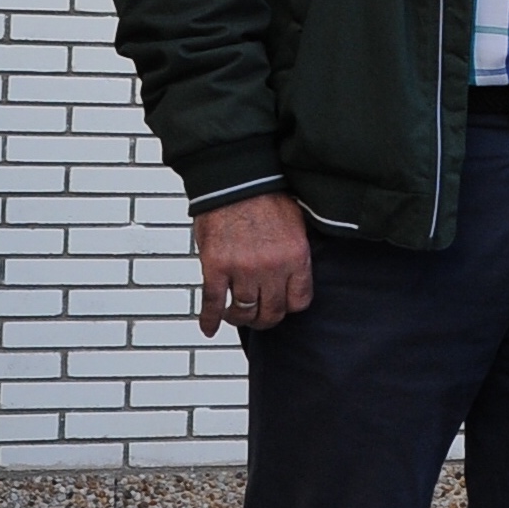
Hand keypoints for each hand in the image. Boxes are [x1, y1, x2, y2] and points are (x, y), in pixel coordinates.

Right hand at [192, 192, 312, 336]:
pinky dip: (210, 319)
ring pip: (244, 312)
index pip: (299, 302)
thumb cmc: (267, 197)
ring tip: (236, 315)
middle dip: (266, 318)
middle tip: (259, 316)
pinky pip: (212, 302)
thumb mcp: (297, 226)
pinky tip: (209, 328)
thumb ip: (296, 255)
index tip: (282, 305)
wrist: (236, 179)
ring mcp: (242, 269)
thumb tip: (293, 277)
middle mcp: (272, 268)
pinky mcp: (215, 266)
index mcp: (296, 257)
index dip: (289, 307)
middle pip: (272, 312)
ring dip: (240, 318)